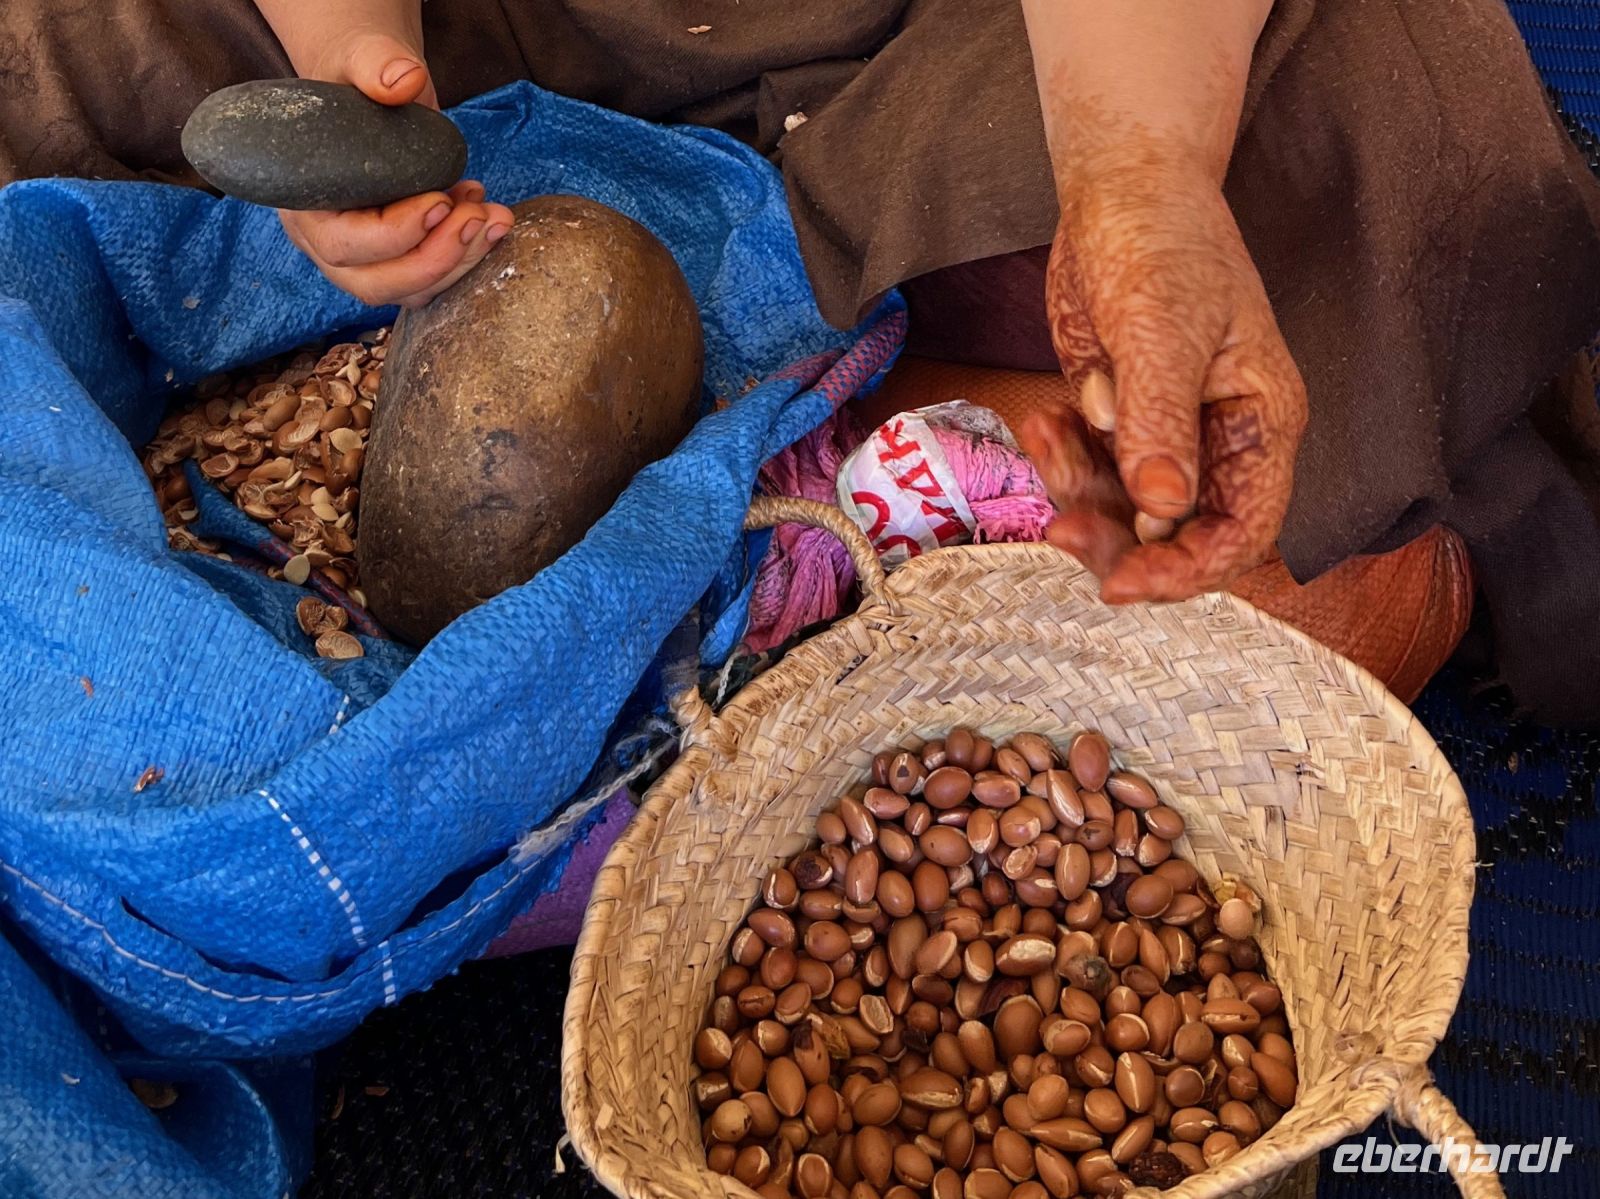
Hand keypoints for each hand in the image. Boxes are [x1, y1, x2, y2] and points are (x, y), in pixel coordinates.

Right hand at [273, 27, 514, 307]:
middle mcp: (326, 244)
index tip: (440, 201)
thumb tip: (403, 81)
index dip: (395, 233)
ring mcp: (363, 261)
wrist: (372, 94)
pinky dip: (468, 257)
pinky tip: (489, 218)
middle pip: (376, 284)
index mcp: (303, 202)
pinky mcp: (398, 264)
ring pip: (410, 290)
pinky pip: (432, 282)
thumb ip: (374, 64)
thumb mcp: (358, 59)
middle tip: (476, 216)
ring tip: (492, 215)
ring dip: (460, 261)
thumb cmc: (355, 80)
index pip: (342, 243)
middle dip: (434, 259)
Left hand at [1017, 162, 1306, 602]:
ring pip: (1122, 510)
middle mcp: (1218, 440)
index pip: (1241, 530)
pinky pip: (1088, 471)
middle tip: (1059, 529)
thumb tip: (1163, 506)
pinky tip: (1044, 416)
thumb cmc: (1162, 238)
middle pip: (1177, 536)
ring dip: (1077, 491)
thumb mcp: (1161, 327)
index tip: (1124, 581)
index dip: (1187, 570)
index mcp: (1258, 423)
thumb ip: (1161, 419)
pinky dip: (1060, 458)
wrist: (1119, 187)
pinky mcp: (1118, 421)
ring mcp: (1165, 433)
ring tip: (1047, 428)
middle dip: (1117, 542)